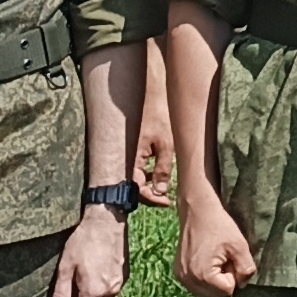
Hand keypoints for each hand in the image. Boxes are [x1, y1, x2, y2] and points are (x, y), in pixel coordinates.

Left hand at [50, 207, 129, 296]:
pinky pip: (109, 292)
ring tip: (82, 277)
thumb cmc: (83, 242)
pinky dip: (100, 289)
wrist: (107, 221)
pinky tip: (94, 272)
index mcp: (93, 293)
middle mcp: (110, 293)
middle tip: (70, 287)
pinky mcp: (124, 277)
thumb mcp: (65, 268)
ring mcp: (119, 285)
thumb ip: (61, 296)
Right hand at [132, 88, 179, 205]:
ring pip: (138, 178)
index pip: (137, 189)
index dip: (151, 198)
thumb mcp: (167, 144)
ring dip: (150, 186)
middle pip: (135, 186)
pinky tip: (160, 175)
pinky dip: (150, 176)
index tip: (166, 202)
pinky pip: (140, 169)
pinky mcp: (137, 149)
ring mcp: (132, 154)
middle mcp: (129, 158)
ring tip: (165, 191)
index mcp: (134, 159)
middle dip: (150, 196)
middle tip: (167, 200)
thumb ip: (163, 168)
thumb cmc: (161, 116)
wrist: (156, 95)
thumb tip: (161, 191)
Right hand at [178, 196, 257, 296]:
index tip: (230, 257)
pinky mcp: (178, 272)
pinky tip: (206, 259)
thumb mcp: (240, 246)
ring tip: (215, 258)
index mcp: (203, 275)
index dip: (234, 275)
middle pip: (216, 295)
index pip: (228, 291)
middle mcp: (188, 280)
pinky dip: (205, 277)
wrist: (197, 210)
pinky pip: (197, 285)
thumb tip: (242, 285)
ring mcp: (181, 277)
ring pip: (206, 291)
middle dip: (224, 280)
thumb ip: (246, 269)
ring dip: (215, 280)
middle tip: (224, 258)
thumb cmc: (219, 226)